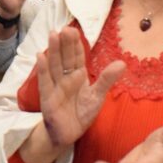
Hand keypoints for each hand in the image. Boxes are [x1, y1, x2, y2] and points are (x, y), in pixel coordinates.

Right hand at [17, 26, 124, 162]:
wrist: (68, 134)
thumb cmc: (81, 113)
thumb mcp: (97, 96)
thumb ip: (107, 79)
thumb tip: (122, 63)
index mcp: (78, 76)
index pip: (77, 57)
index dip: (75, 44)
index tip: (74, 30)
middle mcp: (65, 78)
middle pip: (65, 58)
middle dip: (64, 44)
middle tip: (64, 28)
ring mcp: (55, 87)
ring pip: (54, 66)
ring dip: (53, 51)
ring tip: (53, 35)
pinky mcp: (48, 98)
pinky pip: (45, 82)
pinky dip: (42, 70)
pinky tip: (40, 56)